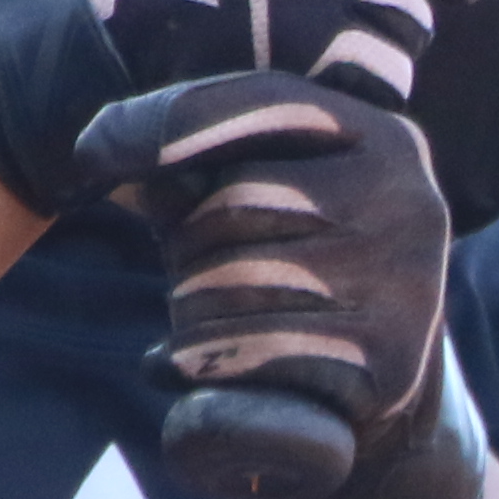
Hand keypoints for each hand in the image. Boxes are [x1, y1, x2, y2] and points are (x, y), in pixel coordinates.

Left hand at [76, 73, 487, 498]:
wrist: (380, 394)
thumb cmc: (297, 274)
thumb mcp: (263, 203)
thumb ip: (204, 170)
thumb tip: (120, 157)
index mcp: (383, 138)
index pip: (260, 104)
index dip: (165, 122)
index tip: (90, 150)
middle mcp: (408, 200)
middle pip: (233, 203)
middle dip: (187, 244)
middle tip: (199, 278)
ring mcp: (406, 282)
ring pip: (229, 283)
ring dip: (190, 313)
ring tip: (212, 329)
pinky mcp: (387, 360)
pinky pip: (245, 350)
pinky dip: (199, 363)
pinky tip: (201, 371)